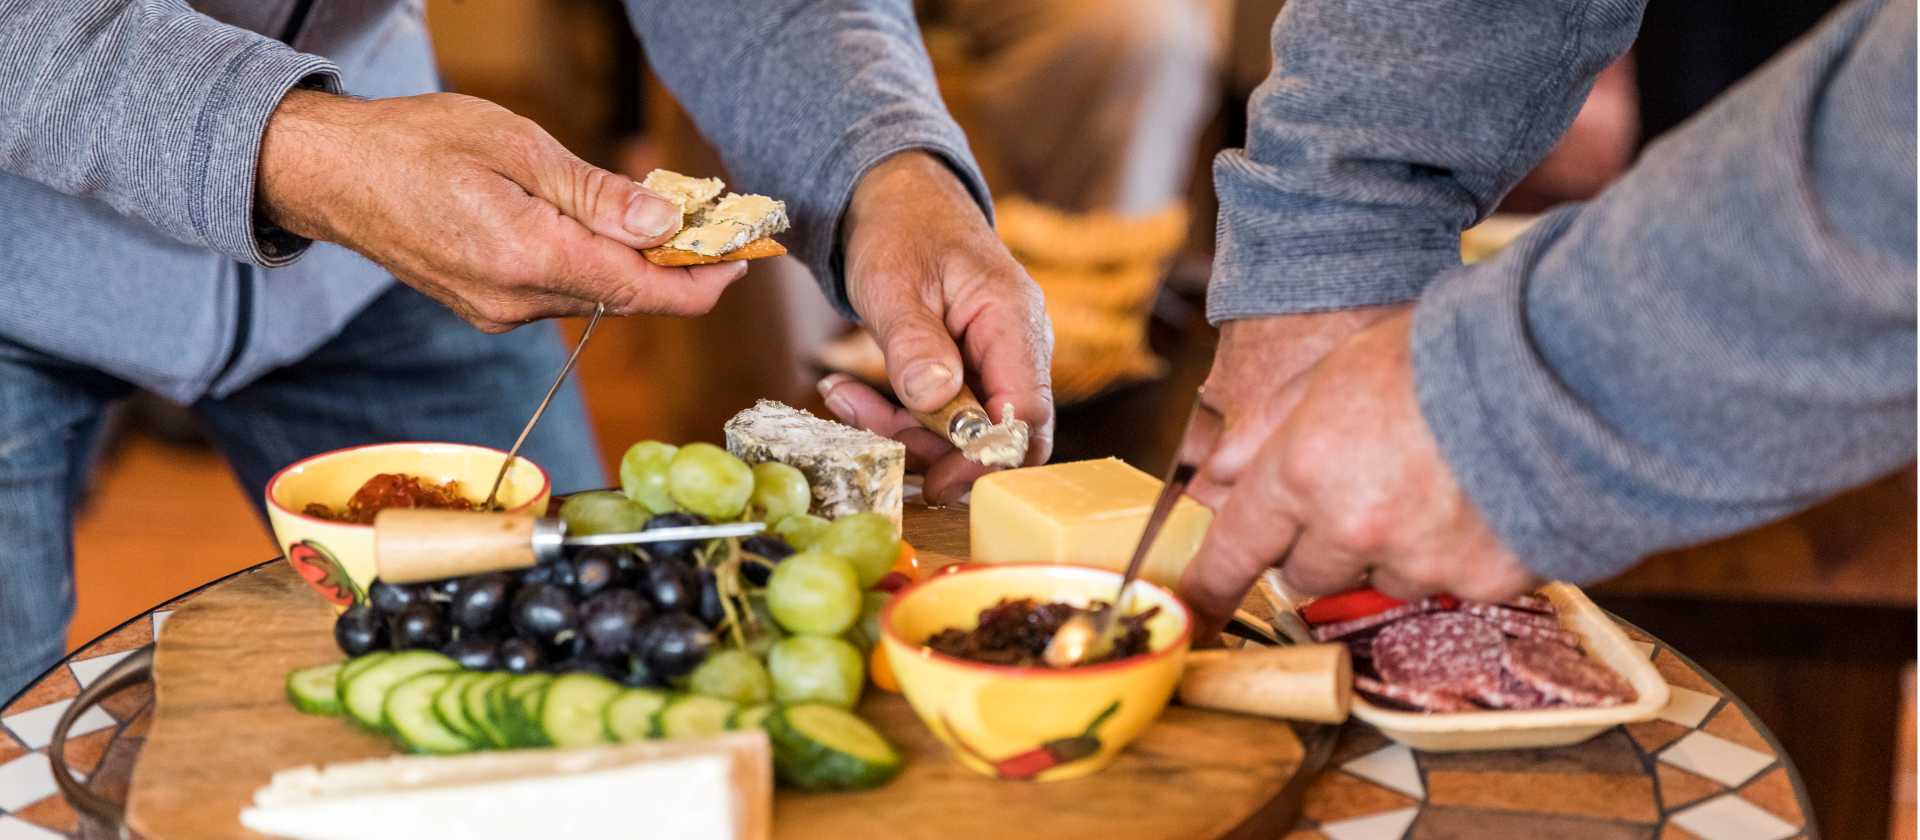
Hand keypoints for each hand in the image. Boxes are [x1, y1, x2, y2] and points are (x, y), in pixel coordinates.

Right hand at [257, 90, 745, 331]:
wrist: (331, 175)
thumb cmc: (417, 143)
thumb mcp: (516, 146)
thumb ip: (595, 194)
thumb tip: (664, 222)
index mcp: (525, 256)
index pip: (640, 291)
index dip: (699, 283)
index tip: (740, 261)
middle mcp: (514, 300)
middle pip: (624, 297)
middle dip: (673, 267)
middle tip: (712, 227)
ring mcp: (497, 311)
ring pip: (593, 295)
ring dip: (630, 265)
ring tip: (655, 218)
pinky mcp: (486, 309)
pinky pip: (559, 293)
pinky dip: (589, 266)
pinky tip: (593, 230)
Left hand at [819, 152, 1053, 503]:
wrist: (897, 195)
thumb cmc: (900, 226)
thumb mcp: (894, 282)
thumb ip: (914, 341)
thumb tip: (935, 398)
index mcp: (1013, 320)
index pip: (1026, 415)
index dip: (987, 458)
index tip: (936, 481)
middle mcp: (1018, 346)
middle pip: (998, 434)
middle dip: (933, 449)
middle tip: (871, 436)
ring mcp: (995, 359)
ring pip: (964, 430)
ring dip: (904, 430)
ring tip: (842, 398)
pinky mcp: (969, 368)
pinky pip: (943, 412)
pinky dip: (898, 413)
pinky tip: (850, 393)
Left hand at [1177, 310, 1534, 635]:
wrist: (1557, 364)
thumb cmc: (1438, 353)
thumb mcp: (1335, 369)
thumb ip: (1269, 428)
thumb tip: (1214, 472)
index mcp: (1303, 472)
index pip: (1236, 548)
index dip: (1210, 585)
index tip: (1194, 613)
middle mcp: (1352, 527)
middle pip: (1308, 574)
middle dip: (1324, 542)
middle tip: (1366, 488)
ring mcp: (1419, 559)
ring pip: (1383, 580)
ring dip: (1397, 549)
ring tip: (1440, 480)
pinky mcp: (1481, 581)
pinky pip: (1453, 583)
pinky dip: (1464, 552)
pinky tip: (1486, 497)